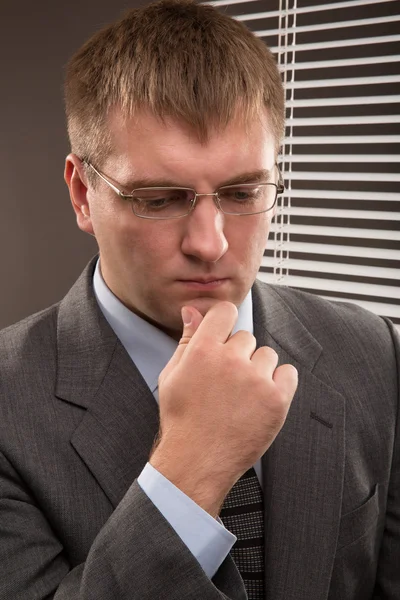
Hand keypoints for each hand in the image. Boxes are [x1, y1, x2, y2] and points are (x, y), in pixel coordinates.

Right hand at [150, 301, 297, 515]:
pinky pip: (288, 373)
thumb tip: (192, 311)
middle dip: (238, 355)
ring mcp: (255, 379)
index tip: (224, 338)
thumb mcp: (173, 375)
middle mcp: (230, 360)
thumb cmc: (182, 419)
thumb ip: (186, 339)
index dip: (225, 322)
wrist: (197, 460)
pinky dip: (279, 383)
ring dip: (258, 370)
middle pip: (246, 337)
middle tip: (226, 382)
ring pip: (267, 356)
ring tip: (242, 395)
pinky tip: (261, 398)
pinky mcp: (276, 399)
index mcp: (203, 350)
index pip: (226, 312)